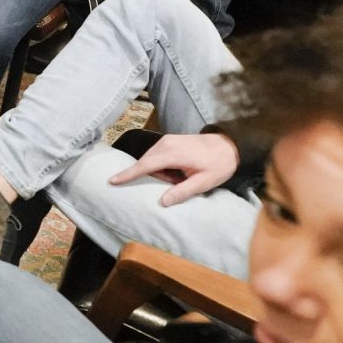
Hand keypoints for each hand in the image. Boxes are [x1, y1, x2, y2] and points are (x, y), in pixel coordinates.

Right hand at [108, 133, 239, 205]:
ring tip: (182, 177)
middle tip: (177, 182)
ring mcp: (167, 140)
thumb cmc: (218, 164)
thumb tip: (162, 202)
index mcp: (173, 154)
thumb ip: (182, 192)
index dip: (128, 175)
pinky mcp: (169, 140)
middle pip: (146, 163)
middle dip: (154, 177)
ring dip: (160, 172)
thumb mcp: (204, 182)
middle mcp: (166, 144)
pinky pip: (157, 156)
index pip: (144, 166)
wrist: (229, 145)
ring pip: (151, 160)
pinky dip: (163, 166)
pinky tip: (180, 171)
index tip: (112, 181)